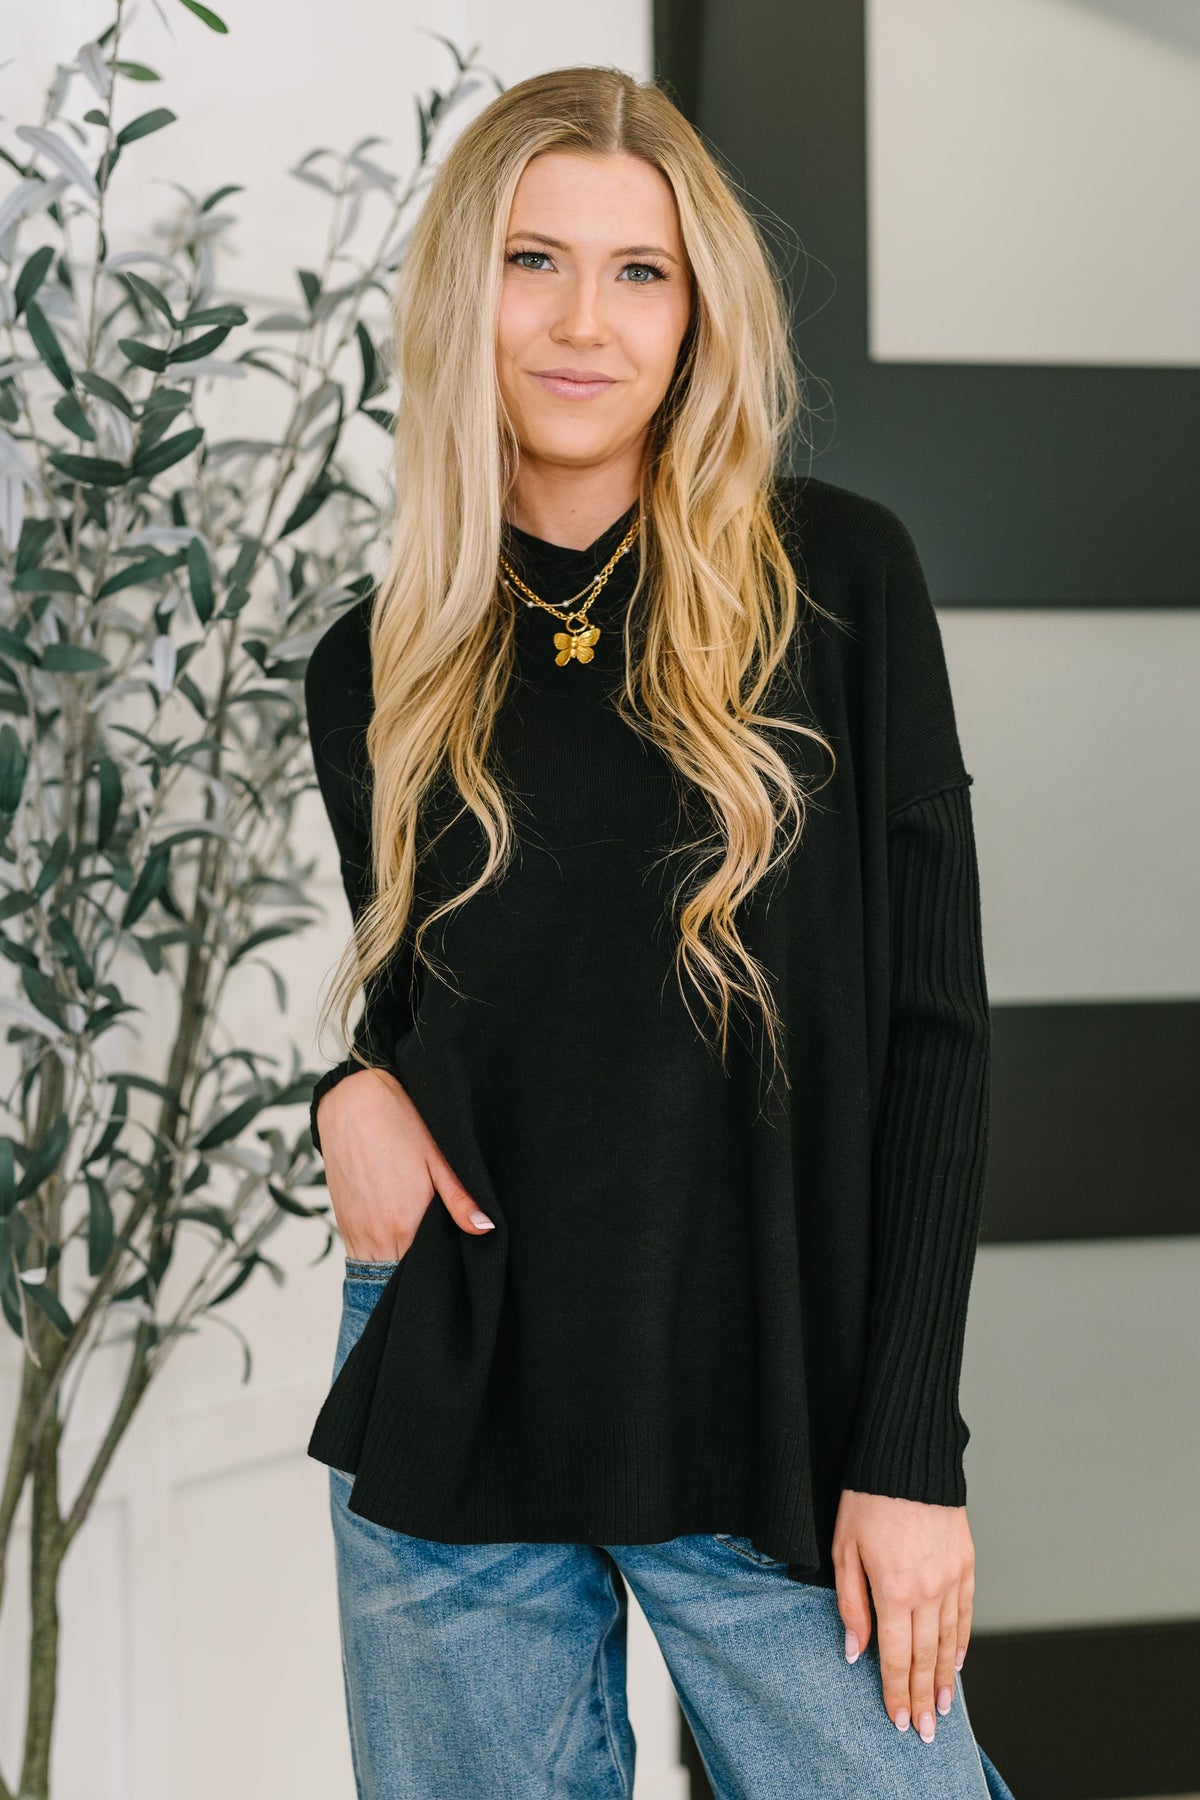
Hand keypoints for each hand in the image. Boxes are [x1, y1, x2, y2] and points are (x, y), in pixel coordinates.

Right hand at [315, 1067, 494, 1259]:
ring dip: (394, 1266)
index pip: (422, 1272)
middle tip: (437, 1258)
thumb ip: (460, 1199)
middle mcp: (375, 1234)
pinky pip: (360, 1254)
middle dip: (416, 1274)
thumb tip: (485, 1229)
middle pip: (397, 1277)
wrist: (353, 1100)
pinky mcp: (343, 1222)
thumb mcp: (438, 1158)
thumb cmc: (399, 1123)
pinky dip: (377, 1254)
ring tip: (418, 1250)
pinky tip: (396, 1236)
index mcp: (404, 1222)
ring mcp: (354, 1230)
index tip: (451, 1266)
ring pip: (375, 1270)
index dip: (439, 1272)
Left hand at [832, 1489, 973, 1743]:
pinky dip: (961, 1641)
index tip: (899, 1721)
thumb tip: (854, 1649)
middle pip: (926, 1658)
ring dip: (945, 1678)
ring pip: (949, 1641)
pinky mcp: (965, 1563)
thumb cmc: (867, 1499)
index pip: (896, 1658)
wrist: (907, 1458)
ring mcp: (951, 1578)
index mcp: (894, 1590)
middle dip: (924, 1698)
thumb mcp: (844, 1550)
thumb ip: (851, 1604)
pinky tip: (957, 1662)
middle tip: (926, 1731)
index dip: (896, 1693)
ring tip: (943, 1707)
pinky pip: (965, 1612)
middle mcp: (928, 1591)